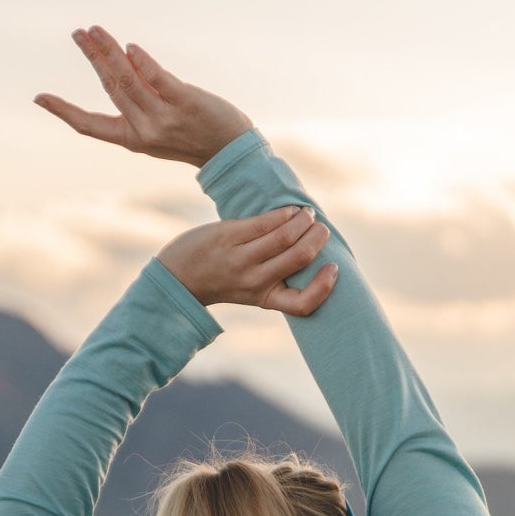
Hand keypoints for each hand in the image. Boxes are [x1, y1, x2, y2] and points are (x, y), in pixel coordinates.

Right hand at [35, 25, 252, 166]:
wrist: (230, 153)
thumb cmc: (193, 137)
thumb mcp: (158, 128)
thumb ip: (139, 100)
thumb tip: (123, 59)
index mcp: (131, 139)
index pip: (89, 126)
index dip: (64, 112)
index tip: (39, 98)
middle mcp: (143, 130)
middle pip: (109, 87)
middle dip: (91, 57)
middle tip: (78, 33)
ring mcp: (163, 118)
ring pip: (127, 79)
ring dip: (108, 51)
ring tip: (94, 30)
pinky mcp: (184, 103)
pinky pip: (157, 78)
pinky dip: (141, 61)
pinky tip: (129, 47)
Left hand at [158, 208, 338, 313]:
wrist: (180, 277)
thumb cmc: (225, 279)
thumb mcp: (252, 289)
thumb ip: (278, 275)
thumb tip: (312, 247)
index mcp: (266, 298)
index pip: (302, 304)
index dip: (324, 288)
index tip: (334, 269)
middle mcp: (255, 281)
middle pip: (299, 258)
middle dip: (317, 238)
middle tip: (321, 229)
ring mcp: (241, 259)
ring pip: (284, 236)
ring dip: (303, 221)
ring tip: (308, 214)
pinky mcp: (229, 236)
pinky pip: (265, 222)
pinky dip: (284, 213)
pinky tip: (291, 210)